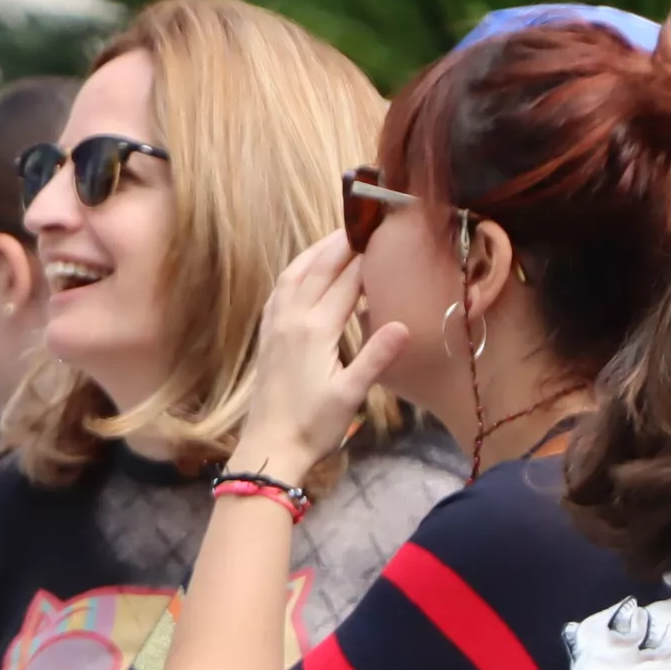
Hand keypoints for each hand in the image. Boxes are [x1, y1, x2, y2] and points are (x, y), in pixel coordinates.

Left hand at [229, 230, 412, 478]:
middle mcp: (292, 320)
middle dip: (342, 243)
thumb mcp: (351, 395)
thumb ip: (376, 358)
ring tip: (337, 237)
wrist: (269, 447)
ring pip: (294, 274)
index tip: (386, 235)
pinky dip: (294, 272)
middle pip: (319, 269)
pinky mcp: (267, 336)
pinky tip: (302, 271)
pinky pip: (279, 291)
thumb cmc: (312, 426)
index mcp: (316, 331)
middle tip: (364, 222)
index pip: (347, 282)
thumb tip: (403, 325)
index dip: (367, 258)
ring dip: (315, 252)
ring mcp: (275, 326)